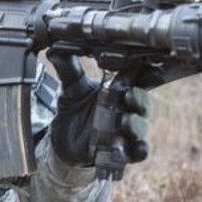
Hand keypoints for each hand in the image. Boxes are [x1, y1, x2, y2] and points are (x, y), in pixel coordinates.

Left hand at [46, 50, 150, 167]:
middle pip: (143, 102)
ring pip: (141, 127)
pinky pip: (137, 152)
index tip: (146, 63)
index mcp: (120, 89)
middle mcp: (127, 109)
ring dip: (136, 125)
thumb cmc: (75, 109)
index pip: (138, 77)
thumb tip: (55, 50)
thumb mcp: (71, 89)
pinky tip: (137, 149)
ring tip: (125, 122)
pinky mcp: (122, 151)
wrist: (63, 141)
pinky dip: (139, 151)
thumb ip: (68, 69)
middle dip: (139, 99)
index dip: (146, 71)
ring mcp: (126, 131)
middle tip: (128, 95)